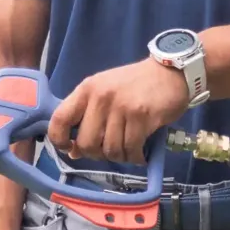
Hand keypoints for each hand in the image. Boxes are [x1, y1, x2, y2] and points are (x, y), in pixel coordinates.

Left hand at [47, 55, 189, 163]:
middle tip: (110, 150)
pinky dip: (135, 157)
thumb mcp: (106, 92)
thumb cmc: (136, 85)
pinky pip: (131, 149)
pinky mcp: (141, 116)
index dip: (58, 140)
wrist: (171, 73)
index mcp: (87, 89)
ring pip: (110, 150)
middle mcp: (100, 97)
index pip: (59, 119)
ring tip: (129, 149)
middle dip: (97, 154)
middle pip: (86, 143)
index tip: (69, 148)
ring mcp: (121, 107)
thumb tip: (74, 151)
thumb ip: (87, 118)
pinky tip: (140, 153)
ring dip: (120, 156)